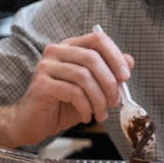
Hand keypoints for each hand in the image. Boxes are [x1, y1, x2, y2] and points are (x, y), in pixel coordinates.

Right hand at [7, 28, 133, 145]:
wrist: (33, 123)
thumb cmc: (63, 105)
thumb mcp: (91, 89)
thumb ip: (108, 74)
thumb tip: (130, 61)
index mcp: (70, 47)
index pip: (97, 39)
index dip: (115, 55)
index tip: (126, 76)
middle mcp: (56, 51)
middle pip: (91, 57)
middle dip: (109, 82)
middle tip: (115, 101)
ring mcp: (46, 66)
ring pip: (83, 76)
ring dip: (98, 99)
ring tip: (101, 114)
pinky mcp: (41, 84)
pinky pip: (72, 92)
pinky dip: (85, 107)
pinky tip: (87, 116)